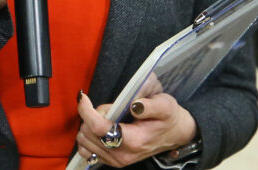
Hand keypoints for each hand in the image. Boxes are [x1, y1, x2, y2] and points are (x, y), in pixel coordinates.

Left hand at [75, 91, 198, 166]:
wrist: (174, 134)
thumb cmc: (168, 117)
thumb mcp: (165, 105)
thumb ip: (150, 105)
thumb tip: (135, 105)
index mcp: (133, 140)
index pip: (99, 127)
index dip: (86, 110)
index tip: (83, 96)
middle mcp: (122, 154)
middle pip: (88, 132)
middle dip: (92, 115)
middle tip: (110, 109)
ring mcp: (115, 160)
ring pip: (84, 140)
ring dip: (89, 125)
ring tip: (108, 119)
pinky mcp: (110, 161)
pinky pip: (86, 150)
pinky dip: (88, 137)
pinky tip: (99, 129)